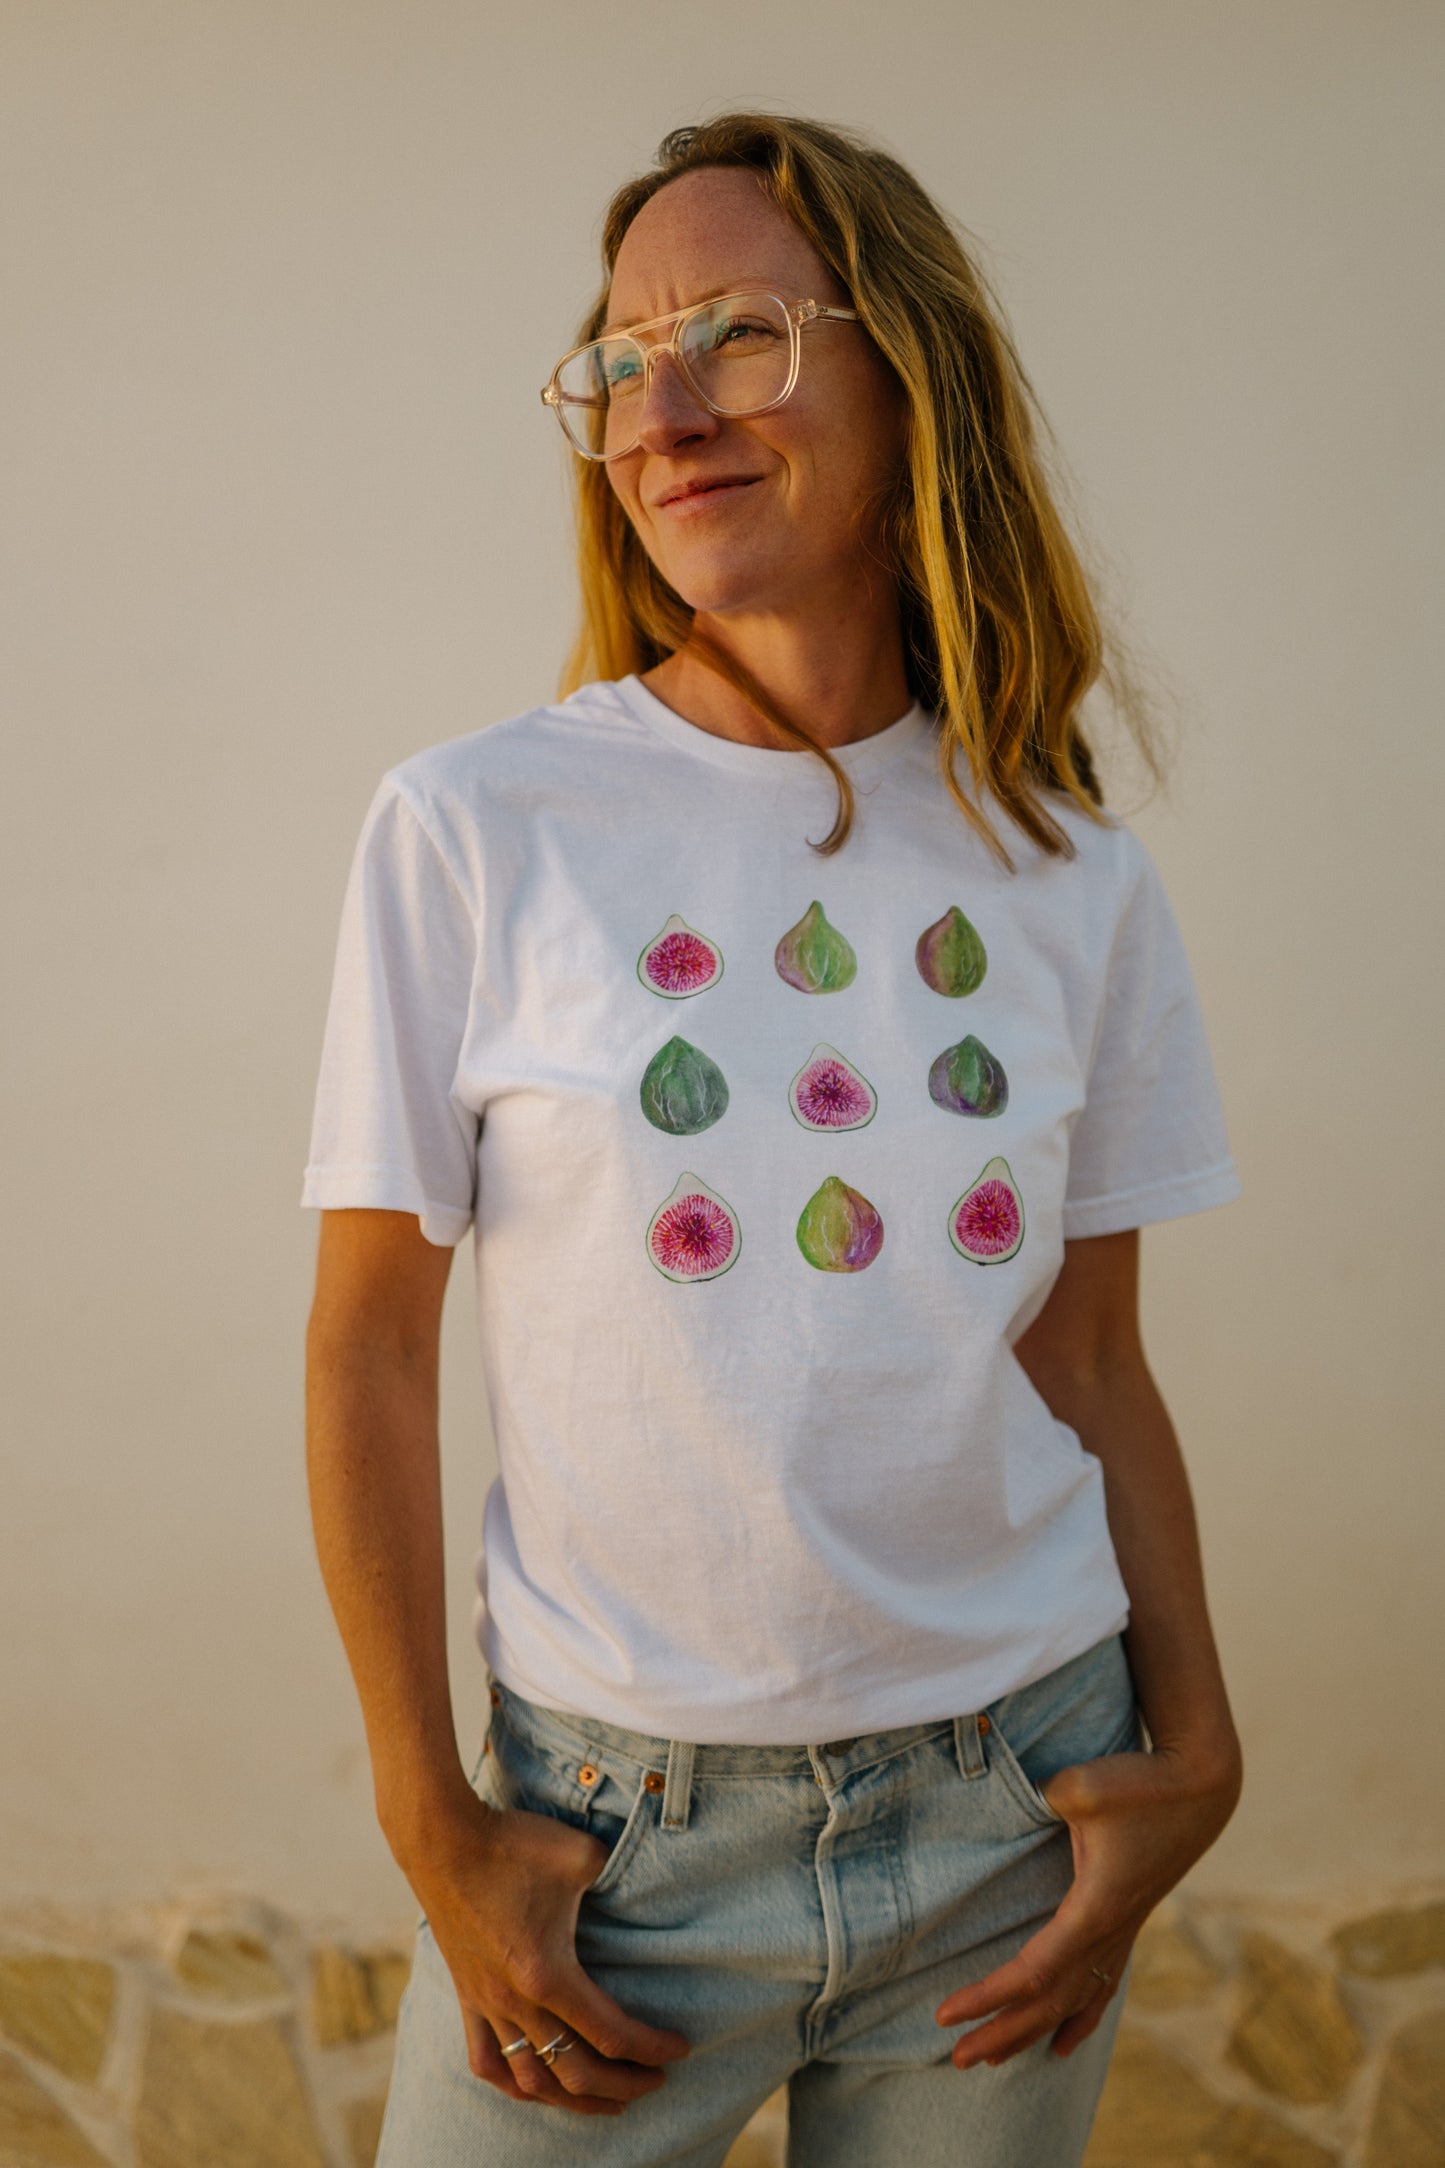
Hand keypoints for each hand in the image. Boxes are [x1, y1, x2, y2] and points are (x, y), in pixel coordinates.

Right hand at [400, 1789, 689, 2116]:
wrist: (443, 1840)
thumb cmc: (514, 1844)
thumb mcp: (582, 1854)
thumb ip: (619, 1873)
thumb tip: (642, 1880)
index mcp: (548, 1974)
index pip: (611, 2033)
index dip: (651, 2048)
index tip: (679, 2049)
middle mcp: (516, 2002)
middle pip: (576, 2070)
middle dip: (622, 2085)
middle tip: (654, 2082)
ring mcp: (487, 2003)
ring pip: (531, 2080)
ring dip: (572, 2099)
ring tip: (606, 2101)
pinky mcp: (466, 1996)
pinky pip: (486, 2061)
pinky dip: (514, 2085)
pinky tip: (534, 2088)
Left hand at [936, 1736, 1241, 2068]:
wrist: (1200, 1785)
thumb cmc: (1140, 1783)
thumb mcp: (1081, 1786)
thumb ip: (1038, 1799)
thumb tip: (1012, 1806)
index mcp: (1094, 1910)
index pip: (1032, 1973)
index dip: (987, 1997)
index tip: (944, 2015)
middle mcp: (1109, 1932)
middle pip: (1048, 2003)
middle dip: (1001, 2033)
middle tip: (953, 2059)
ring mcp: (1122, 1932)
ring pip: (1074, 2002)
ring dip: (1031, 2032)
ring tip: (991, 2060)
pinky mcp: (1128, 1921)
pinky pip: (1100, 1986)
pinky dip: (1077, 2020)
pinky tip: (1062, 2044)